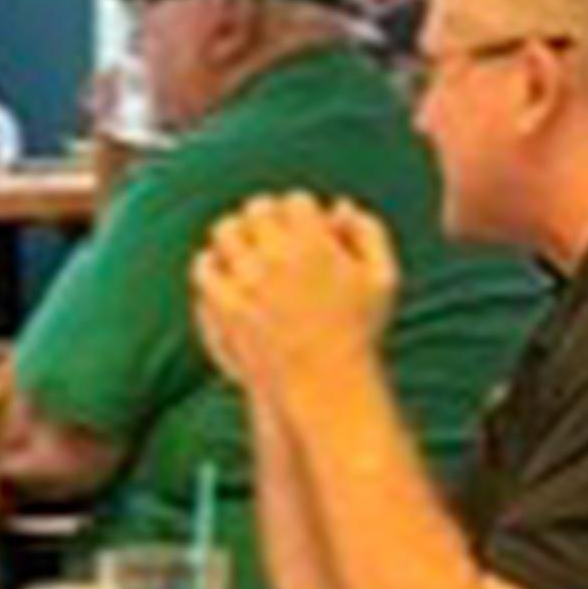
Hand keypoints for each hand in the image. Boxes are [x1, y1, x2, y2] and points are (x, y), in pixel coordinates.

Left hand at [192, 192, 399, 390]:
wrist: (325, 387)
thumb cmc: (359, 333)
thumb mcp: (383, 280)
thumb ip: (369, 233)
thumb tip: (340, 206)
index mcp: (315, 243)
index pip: (295, 201)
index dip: (302, 213)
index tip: (305, 230)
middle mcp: (277, 256)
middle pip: (258, 210)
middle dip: (268, 219)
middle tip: (274, 236)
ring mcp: (247, 280)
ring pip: (226, 231)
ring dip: (238, 236)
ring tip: (248, 250)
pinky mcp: (225, 305)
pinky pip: (205, 266)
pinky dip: (213, 263)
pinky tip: (226, 271)